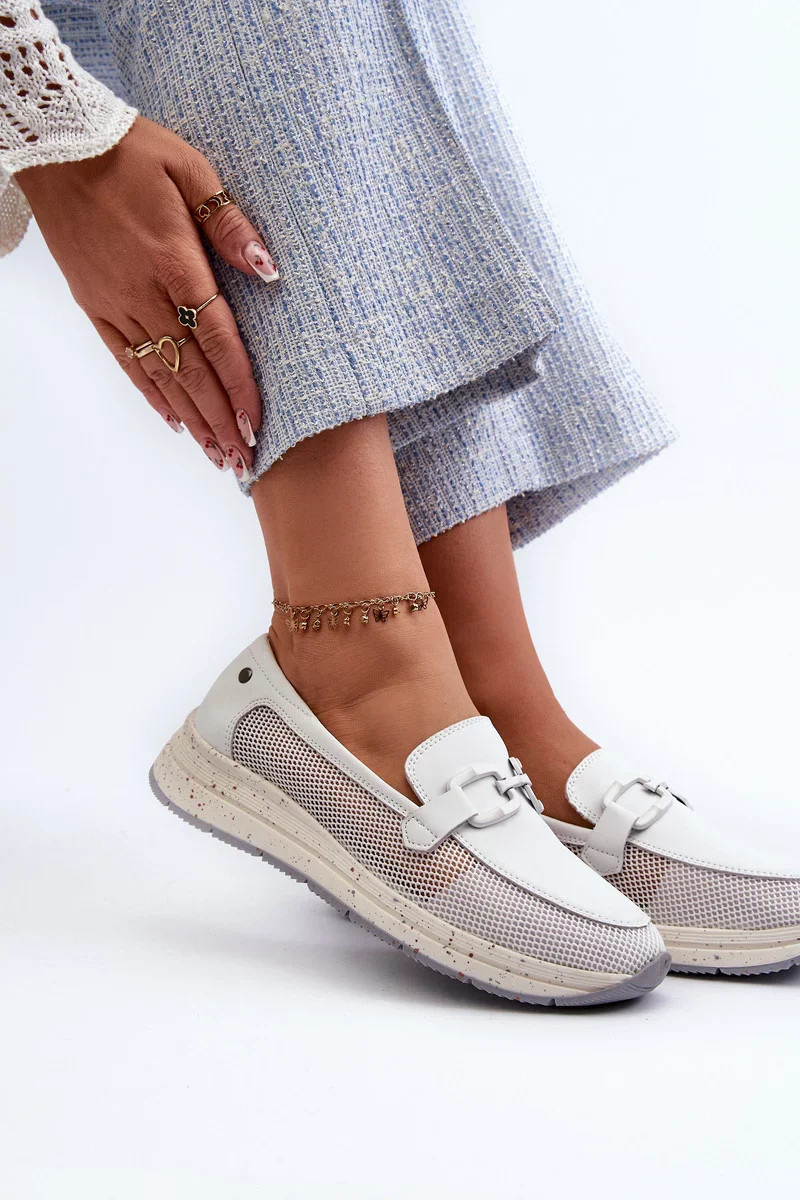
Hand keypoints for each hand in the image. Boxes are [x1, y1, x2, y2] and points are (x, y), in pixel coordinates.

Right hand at [15, 115, 278, 477]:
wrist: (57, 144)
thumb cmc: (132, 151)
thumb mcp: (191, 170)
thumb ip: (230, 224)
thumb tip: (268, 269)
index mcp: (175, 264)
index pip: (217, 340)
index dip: (239, 387)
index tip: (256, 425)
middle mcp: (144, 295)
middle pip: (192, 371)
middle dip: (220, 421)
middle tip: (243, 462)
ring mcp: (116, 304)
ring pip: (161, 374)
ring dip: (192, 419)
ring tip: (216, 455)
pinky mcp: (94, 305)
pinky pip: (126, 359)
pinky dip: (152, 393)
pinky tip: (173, 420)